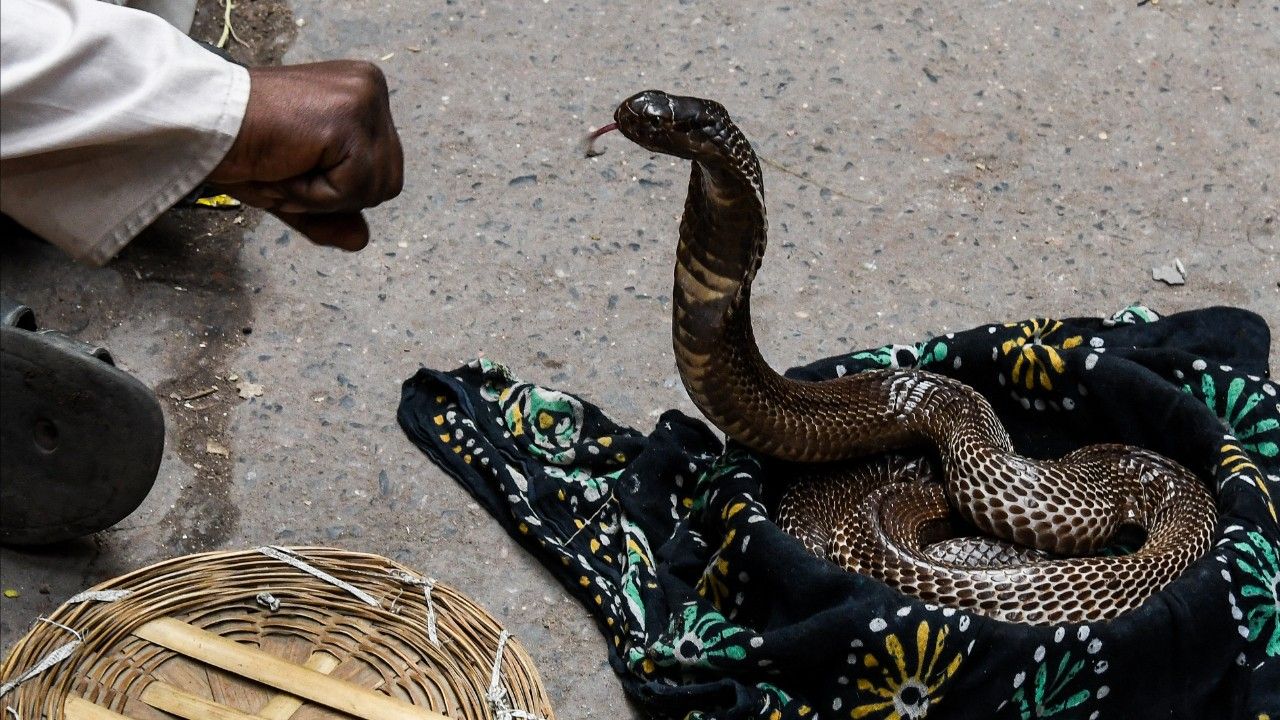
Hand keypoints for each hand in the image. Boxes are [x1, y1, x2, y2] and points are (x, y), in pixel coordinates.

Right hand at [207, 61, 403, 250]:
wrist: (199, 124)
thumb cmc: (239, 147)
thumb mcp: (294, 189)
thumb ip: (330, 213)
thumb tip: (362, 241)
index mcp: (362, 93)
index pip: (380, 170)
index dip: (335, 187)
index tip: (293, 160)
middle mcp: (370, 86)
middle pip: (388, 183)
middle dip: (335, 195)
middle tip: (287, 166)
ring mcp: (364, 98)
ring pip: (375, 188)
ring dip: (322, 195)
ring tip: (285, 163)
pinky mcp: (350, 116)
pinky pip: (353, 188)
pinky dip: (314, 193)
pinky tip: (286, 162)